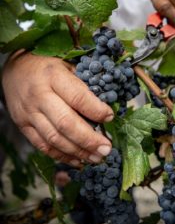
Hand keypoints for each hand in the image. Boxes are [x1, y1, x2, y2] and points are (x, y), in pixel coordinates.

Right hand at [2, 51, 113, 166]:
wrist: (15, 69)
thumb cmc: (47, 66)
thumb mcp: (66, 64)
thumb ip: (83, 82)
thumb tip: (107, 104)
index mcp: (53, 76)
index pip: (77, 97)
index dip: (96, 110)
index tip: (110, 117)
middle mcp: (39, 96)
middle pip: (66, 123)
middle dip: (89, 139)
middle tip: (106, 149)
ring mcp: (29, 113)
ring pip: (54, 138)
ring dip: (78, 152)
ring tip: (96, 158)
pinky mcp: (23, 126)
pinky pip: (42, 146)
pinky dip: (61, 156)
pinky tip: (78, 160)